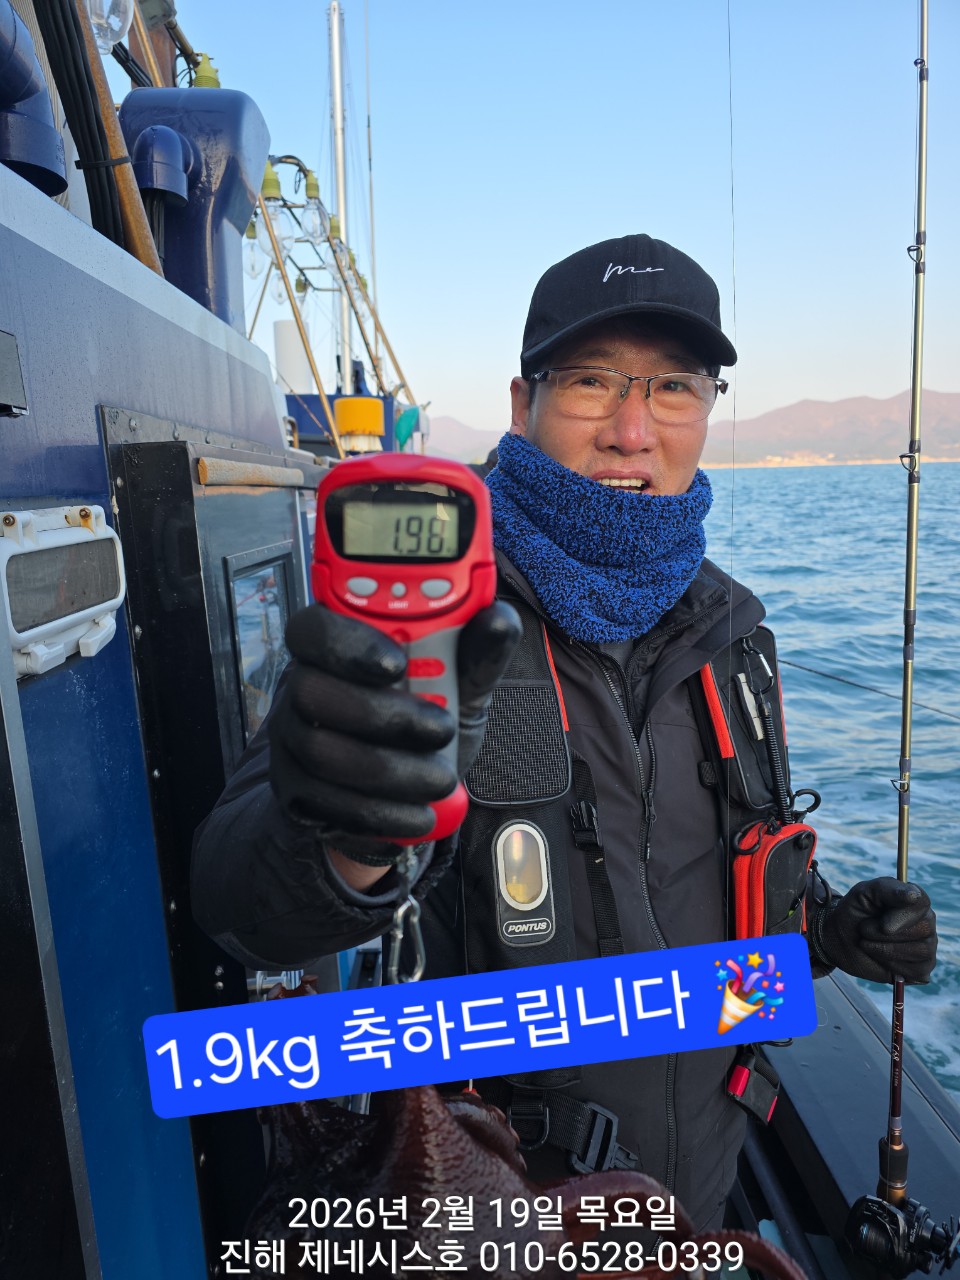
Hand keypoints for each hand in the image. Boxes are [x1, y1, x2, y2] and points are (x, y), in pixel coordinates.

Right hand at [268, 602, 519, 853]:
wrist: (405, 792)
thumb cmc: (427, 724)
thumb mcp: (460, 690)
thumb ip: (476, 656)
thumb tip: (498, 620)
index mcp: (336, 647)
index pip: (314, 627)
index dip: (348, 642)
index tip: (398, 664)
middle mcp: (302, 687)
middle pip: (310, 690)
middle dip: (382, 715)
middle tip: (440, 731)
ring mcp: (291, 741)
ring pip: (321, 752)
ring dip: (391, 770)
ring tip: (440, 779)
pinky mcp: (294, 792)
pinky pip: (324, 803)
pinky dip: (381, 812)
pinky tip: (418, 813)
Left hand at [813, 877, 937, 984]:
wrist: (841, 940)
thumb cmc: (855, 912)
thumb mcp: (863, 893)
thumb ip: (887, 889)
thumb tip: (913, 895)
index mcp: (914, 900)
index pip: (922, 903)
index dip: (903, 915)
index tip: (884, 925)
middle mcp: (926, 921)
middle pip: (923, 929)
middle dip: (885, 934)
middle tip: (864, 930)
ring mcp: (926, 945)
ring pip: (921, 951)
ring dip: (885, 949)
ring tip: (868, 943)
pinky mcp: (921, 968)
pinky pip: (917, 970)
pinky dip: (891, 965)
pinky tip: (880, 958)